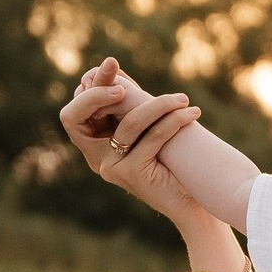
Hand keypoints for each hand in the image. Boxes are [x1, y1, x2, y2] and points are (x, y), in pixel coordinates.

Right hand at [59, 62, 202, 222]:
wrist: (193, 206)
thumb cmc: (174, 166)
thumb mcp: (148, 131)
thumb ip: (130, 108)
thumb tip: (118, 72)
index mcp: (96, 147)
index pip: (78, 111)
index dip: (92, 87)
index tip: (112, 65)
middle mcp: (98, 159)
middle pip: (91, 112)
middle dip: (106, 86)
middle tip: (125, 72)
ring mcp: (112, 167)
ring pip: (130, 123)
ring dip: (159, 105)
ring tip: (183, 100)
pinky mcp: (131, 173)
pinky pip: (151, 137)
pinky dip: (172, 122)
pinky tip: (190, 114)